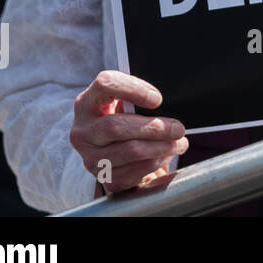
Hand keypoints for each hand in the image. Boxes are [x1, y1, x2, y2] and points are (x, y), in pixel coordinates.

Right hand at [70, 70, 187, 194]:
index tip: (157, 99)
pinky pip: (134, 171)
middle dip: (154, 127)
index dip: (133, 89)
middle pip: (116, 127)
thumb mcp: (126, 106)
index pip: (105, 84)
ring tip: (179, 143)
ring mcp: (89, 158)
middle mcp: (83, 131)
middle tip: (178, 128)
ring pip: (130, 151)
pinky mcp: (103, 178)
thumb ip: (138, 102)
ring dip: (162, 147)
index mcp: (87, 103)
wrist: (117, 155)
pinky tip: (165, 155)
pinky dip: (156, 162)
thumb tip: (167, 106)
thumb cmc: (126, 121)